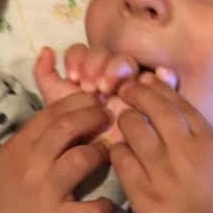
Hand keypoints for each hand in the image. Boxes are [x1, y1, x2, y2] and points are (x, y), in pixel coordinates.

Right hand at [0, 91, 116, 212]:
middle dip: (94, 117)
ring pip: (82, 159)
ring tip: (107, 155)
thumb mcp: (7, 159)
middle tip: (109, 119)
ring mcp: (45, 193)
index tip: (96, 101)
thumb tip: (69, 119)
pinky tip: (108, 204)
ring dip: (101, 153)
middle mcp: (31, 165)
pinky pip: (91, 210)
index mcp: (19, 147)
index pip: (52, 112)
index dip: (80, 101)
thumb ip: (33, 140)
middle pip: (68, 127)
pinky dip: (105, 206)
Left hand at [34, 45, 176, 144]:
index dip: (78, 58)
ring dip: (117, 69)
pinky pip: (167, 81)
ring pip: (128, 62)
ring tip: (109, 89)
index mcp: (86, 73)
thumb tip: (46, 48)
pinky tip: (159, 76)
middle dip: (95, 65)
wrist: (93, 163)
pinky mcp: (151, 99)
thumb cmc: (74, 133)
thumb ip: (46, 76)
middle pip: (105, 54)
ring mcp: (130, 86)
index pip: (83, 51)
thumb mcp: (55, 104)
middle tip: (90, 87)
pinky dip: (165, 75)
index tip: (73, 78)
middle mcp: (108, 75)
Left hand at [110, 74, 212, 212]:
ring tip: (122, 121)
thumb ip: (199, 137)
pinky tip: (118, 151)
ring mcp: (162, 173)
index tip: (146, 80)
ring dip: (125, 120)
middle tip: (125, 90)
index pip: (178, 103)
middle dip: (136, 94)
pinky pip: (121, 160)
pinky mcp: (143, 195)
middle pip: (154, 109)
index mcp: (208, 141)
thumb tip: (172, 113)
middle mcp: (184, 151)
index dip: (158, 88)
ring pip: (133, 130)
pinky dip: (118, 151)